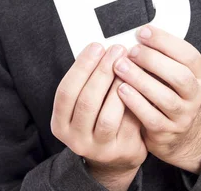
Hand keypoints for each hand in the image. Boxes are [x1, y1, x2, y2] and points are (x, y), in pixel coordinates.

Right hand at [51, 43, 147, 189]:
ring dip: (119, 86)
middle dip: (103, 71)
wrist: (116, 154)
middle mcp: (75, 139)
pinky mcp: (121, 152)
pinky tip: (139, 83)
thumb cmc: (100, 116)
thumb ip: (89, 80)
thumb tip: (102, 47)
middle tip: (117, 49)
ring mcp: (98, 149)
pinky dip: (134, 101)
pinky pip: (128, 124)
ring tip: (128, 65)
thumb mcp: (86, 102)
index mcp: (61, 123)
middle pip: (87, 101)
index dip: (81, 67)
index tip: (96, 46)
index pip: (66, 91)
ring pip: (108, 116)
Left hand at [113, 25, 200, 173]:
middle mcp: (195, 94)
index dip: (165, 41)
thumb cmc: (167, 90)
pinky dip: (135, 102)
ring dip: (141, 80)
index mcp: (198, 73)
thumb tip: (138, 33)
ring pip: (166, 98)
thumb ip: (160, 54)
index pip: (188, 54)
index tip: (142, 32)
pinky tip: (121, 89)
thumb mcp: (170, 70)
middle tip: (131, 51)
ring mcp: (183, 115)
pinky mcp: (168, 132)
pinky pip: (152, 118)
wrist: (175, 132)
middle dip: (153, 60)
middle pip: (180, 76)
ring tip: (120, 67)